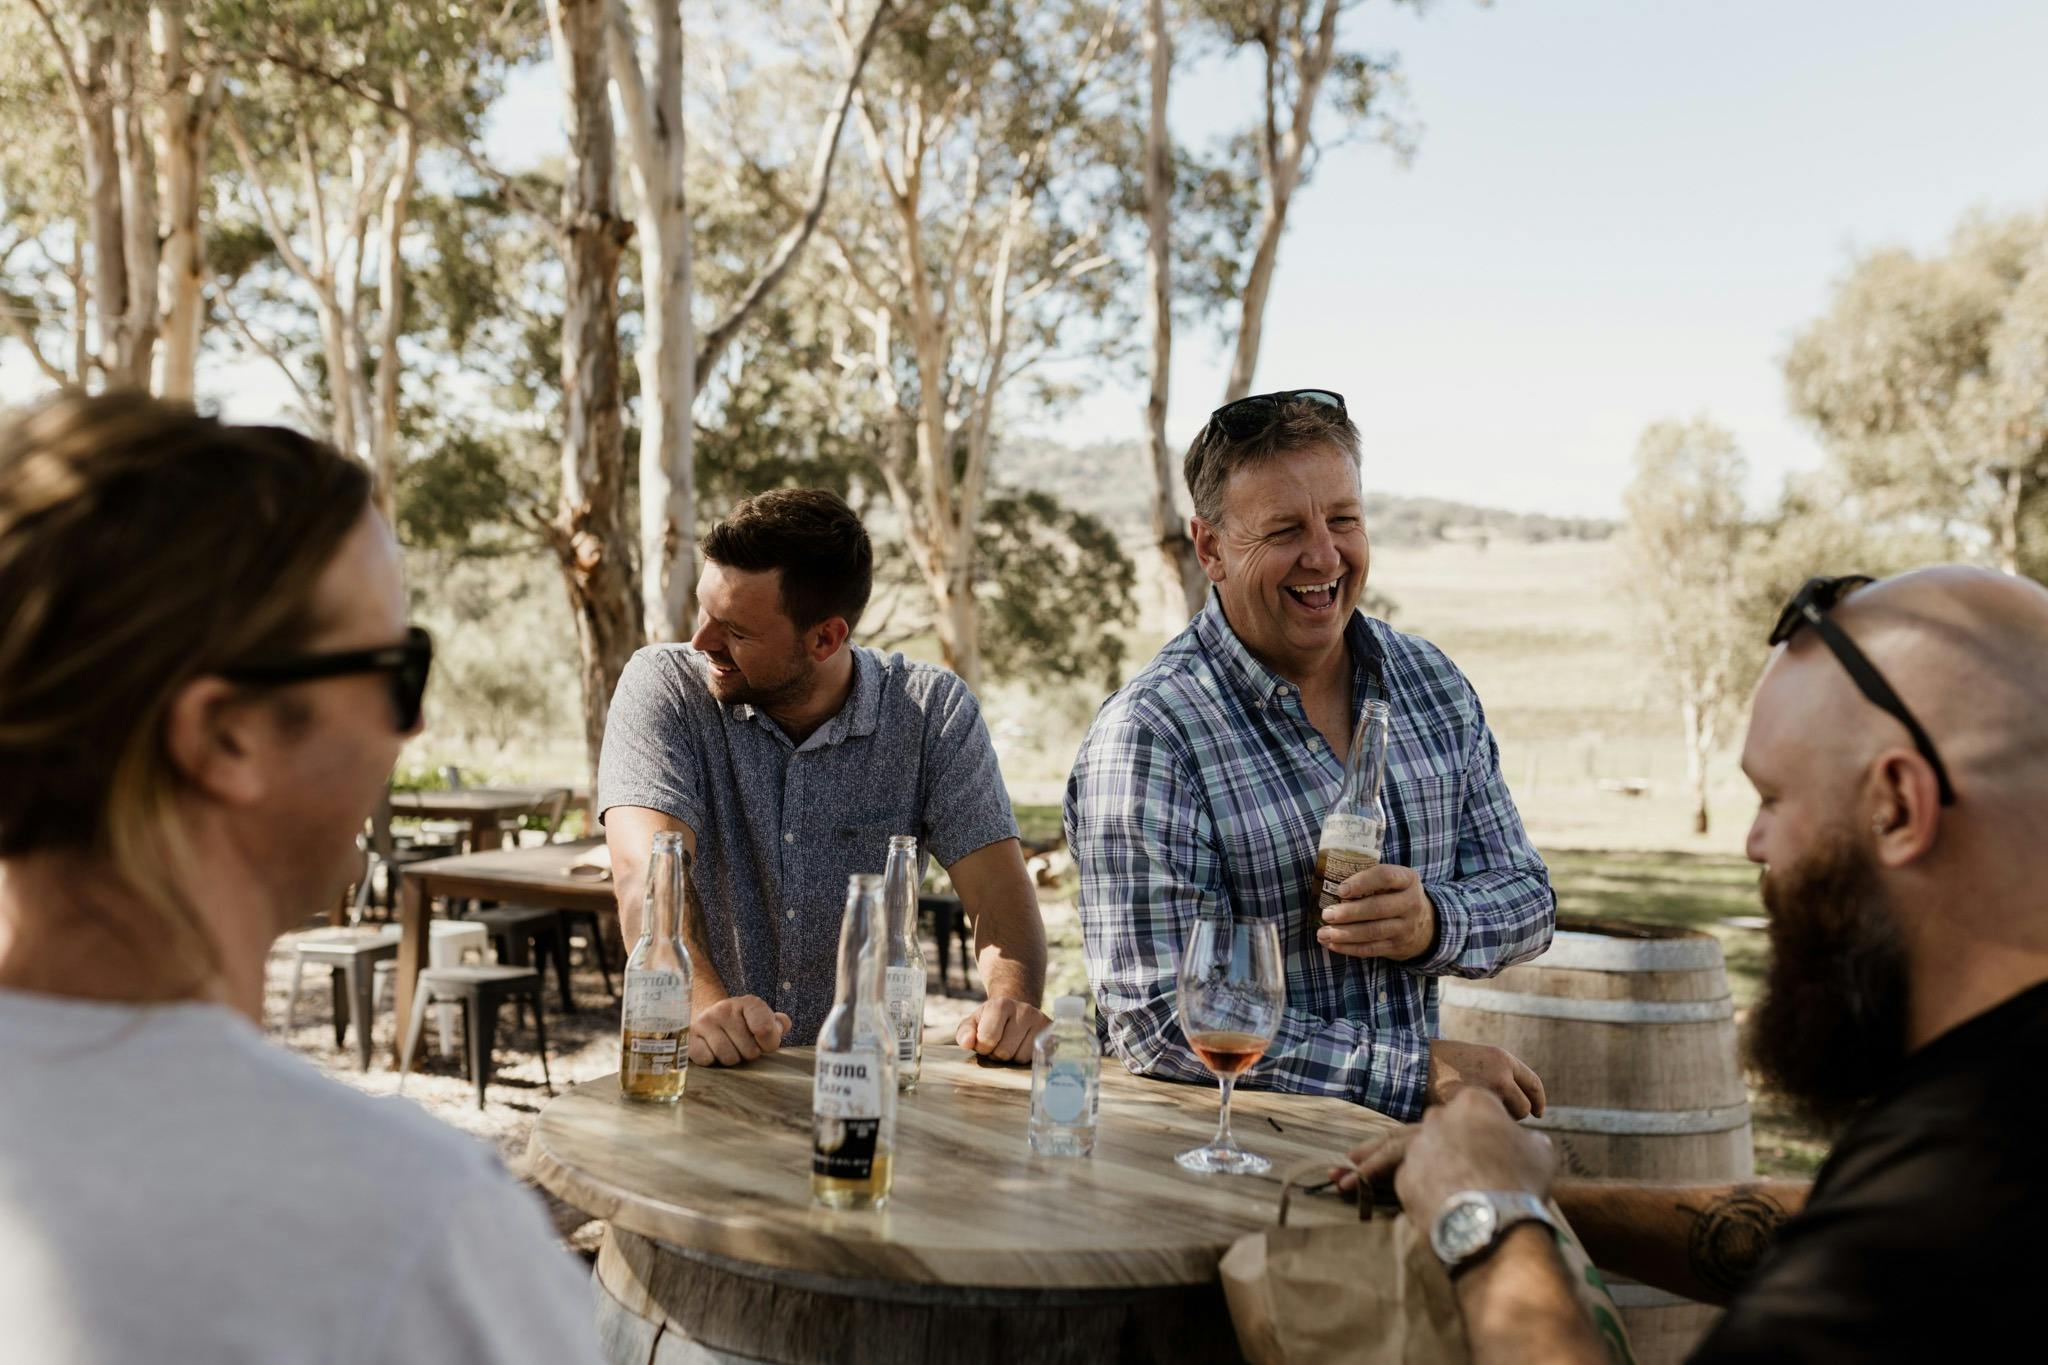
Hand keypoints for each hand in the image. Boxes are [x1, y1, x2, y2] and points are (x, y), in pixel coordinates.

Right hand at [689, 996, 791, 1065]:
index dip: (769, 1044)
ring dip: (731, 1060)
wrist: (707, 1019)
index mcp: (749, 1003)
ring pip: (729, 1058)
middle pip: (750, 1051)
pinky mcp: (689, 1036)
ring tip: (728, 1048)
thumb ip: (778, 1024)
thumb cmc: (742, 1025)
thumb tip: (782, 1024)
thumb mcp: (761, 1020)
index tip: (763, 1043)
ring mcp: (706, 1021)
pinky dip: (712, 1061)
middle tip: (742, 1046)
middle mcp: (726, 1008)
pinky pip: (707, 1060)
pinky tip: (712, 1050)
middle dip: (749, 1054)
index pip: (765, 1030)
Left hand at [954, 997, 1050, 1062]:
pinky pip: (1036, 1060)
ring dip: (1012, 1058)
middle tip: (1000, 1042)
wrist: (1016, 1011)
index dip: (983, 1046)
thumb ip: (965, 1032)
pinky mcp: (1052, 1034)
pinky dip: (1027, 1059)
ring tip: (1012, 1045)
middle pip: (1004, 1052)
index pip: (987, 1039)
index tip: (985, 1040)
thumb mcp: (973, 1023)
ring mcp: (1041, 1021)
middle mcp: (1025, 1010)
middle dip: (997, 1053)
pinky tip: (1024, 1047)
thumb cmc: (990, 1021)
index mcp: (1001, 1004)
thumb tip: (967, 1042)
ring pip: (1021, 1059)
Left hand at [1318, 864, 1434, 960]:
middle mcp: (1411, 903)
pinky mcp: (1397, 947)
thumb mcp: (1396, 881)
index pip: (1386, 876)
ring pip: (1373, 932)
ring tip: (1323, 933)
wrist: (1427, 926)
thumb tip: (1331, 883)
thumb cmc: (1398, 896)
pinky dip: (1349, 948)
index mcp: (1408, 880)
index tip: (1341, 889)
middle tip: (1327, 914)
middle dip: (1349, 912)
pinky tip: (1332, 944)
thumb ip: (1371, 879)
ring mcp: (1406, 927)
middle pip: (1378, 908)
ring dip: (1345, 933)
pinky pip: (1371, 949)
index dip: (1362, 882)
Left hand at [1351, 1090, 1556, 1227]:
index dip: (1457, 1129)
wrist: (1495, 1217)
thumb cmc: (1523, 1183)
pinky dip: (1370, 1184)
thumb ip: (1526, 1144)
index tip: (1446, 1141)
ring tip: (1341, 1177)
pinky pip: (1388, 1177)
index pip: (1462, 1113)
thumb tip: (1529, 1146)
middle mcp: (1439, 1117)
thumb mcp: (1538, 1154)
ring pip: (1389, 1149)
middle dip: (1382, 1146)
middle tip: (1354, 1159)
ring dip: (1364, 1164)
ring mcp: (1420, 1144)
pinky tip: (1356, 1191)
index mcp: (1474, 1102)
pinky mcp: (1408, 1173)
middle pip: (1409, 1130)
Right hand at [1429, 1039, 1545, 1118]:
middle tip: (1494, 1116)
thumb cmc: (1444, 1063)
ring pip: (1505, 1120)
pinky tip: (1463, 1121)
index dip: (1538, 1101)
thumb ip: (1500, 1075)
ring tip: (1473, 1113)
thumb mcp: (1478, 1058)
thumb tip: (1521, 1104)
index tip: (1538, 1113)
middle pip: (1524, 1108)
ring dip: (1495, 1122)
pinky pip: (1486, 1128)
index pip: (1533, 1084)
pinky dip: (1479, 1129)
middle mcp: (1501, 1076)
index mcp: (1503, 1060)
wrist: (1415, 1063)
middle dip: (1513, 1115)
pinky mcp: (1473, 1111)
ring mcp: (1487, 1094)